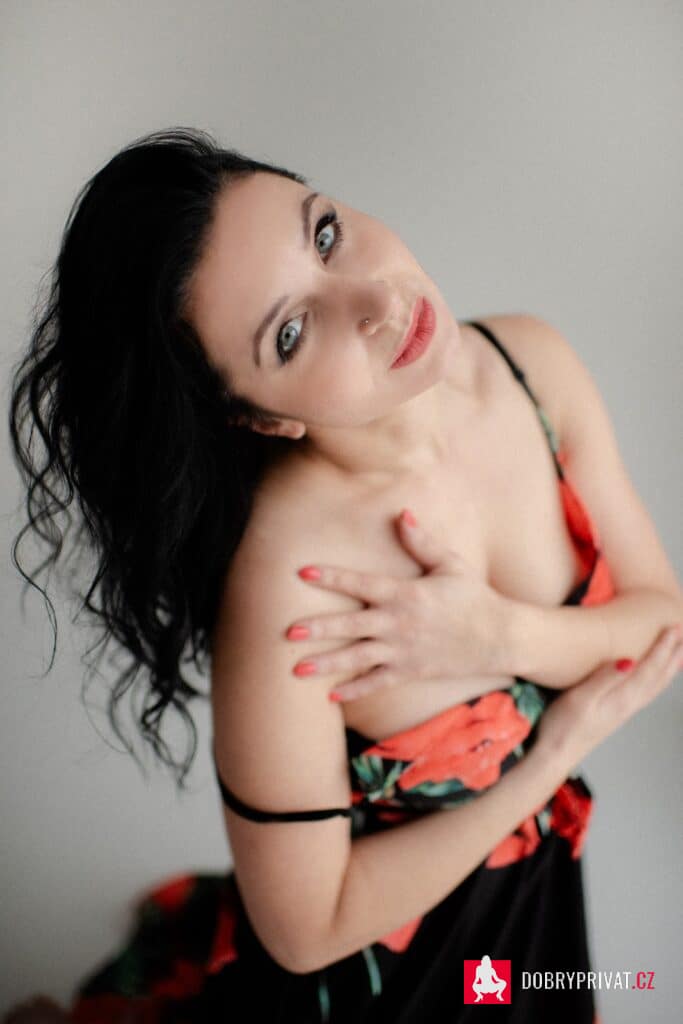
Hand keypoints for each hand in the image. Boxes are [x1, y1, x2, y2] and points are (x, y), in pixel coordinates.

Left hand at [286, 508, 512, 700]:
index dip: (332, 577)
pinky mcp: (410, 671)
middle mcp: (399, 624)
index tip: (303, 572)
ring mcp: (403, 651)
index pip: (362, 583)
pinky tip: (330, 696)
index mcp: (406, 594)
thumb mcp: (450, 564)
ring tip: (295, 670)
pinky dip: (355, 690)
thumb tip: (402, 513)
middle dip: (319, 628)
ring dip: (326, 664)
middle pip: (352, 625)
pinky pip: (377, 682)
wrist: (499, 638)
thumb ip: (422, 541)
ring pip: (358, 658)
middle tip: (288, 630)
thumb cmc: (472, 597)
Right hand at [537, 623, 682, 772]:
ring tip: (678, 653)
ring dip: (669, 668)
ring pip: (655, 686)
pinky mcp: (615, 714)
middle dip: (673, 655)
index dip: (663, 648)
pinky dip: (656, 680)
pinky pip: (645, 692)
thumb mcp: (580, 699)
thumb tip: (629, 661)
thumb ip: (604, 678)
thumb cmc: (562, 728)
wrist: (554, 756)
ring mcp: (623, 711)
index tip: (673, 628)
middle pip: (659, 677)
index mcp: (622, 699)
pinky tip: (651, 677)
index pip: (650, 669)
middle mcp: (628, 705)